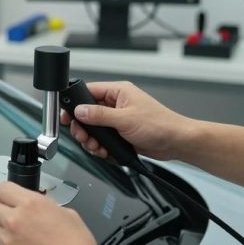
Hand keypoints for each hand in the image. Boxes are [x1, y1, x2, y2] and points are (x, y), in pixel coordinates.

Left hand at [0, 181, 102, 244]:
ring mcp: (7, 241)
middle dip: (4, 213)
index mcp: (30, 204)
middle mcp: (14, 220)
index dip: (8, 194)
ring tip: (23, 240)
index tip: (11, 199)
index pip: (3, 188)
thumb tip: (37, 207)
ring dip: (5, 232)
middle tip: (18, 220)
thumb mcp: (67, 214)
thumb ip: (45, 206)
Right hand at [60, 81, 193, 160]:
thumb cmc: (160, 125)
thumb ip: (100, 115)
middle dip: (84, 128)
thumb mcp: (125, 119)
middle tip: (83, 136)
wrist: (176, 142)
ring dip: (92, 140)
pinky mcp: (121, 134)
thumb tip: (80, 111)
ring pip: (94, 129)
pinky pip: (103, 139)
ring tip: (97, 147)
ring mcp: (118, 120)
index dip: (75, 103)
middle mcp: (117, 104)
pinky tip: (106, 152)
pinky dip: (102, 148)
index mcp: (118, 92)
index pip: (88, 92)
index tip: (67, 115)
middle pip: (88, 114)